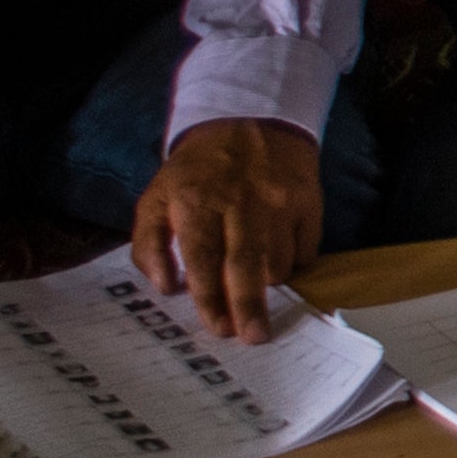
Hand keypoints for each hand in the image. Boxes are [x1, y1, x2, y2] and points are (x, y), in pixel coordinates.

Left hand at [130, 117, 323, 338]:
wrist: (251, 120)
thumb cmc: (198, 170)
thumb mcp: (157, 196)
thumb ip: (148, 243)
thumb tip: (164, 287)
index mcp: (196, 202)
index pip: (203, 258)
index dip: (209, 298)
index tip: (217, 328)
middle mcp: (240, 202)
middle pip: (246, 265)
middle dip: (249, 307)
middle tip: (253, 337)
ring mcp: (279, 201)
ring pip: (279, 262)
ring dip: (267, 283)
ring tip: (255, 283)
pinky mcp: (308, 200)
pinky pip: (305, 250)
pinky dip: (292, 262)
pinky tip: (277, 256)